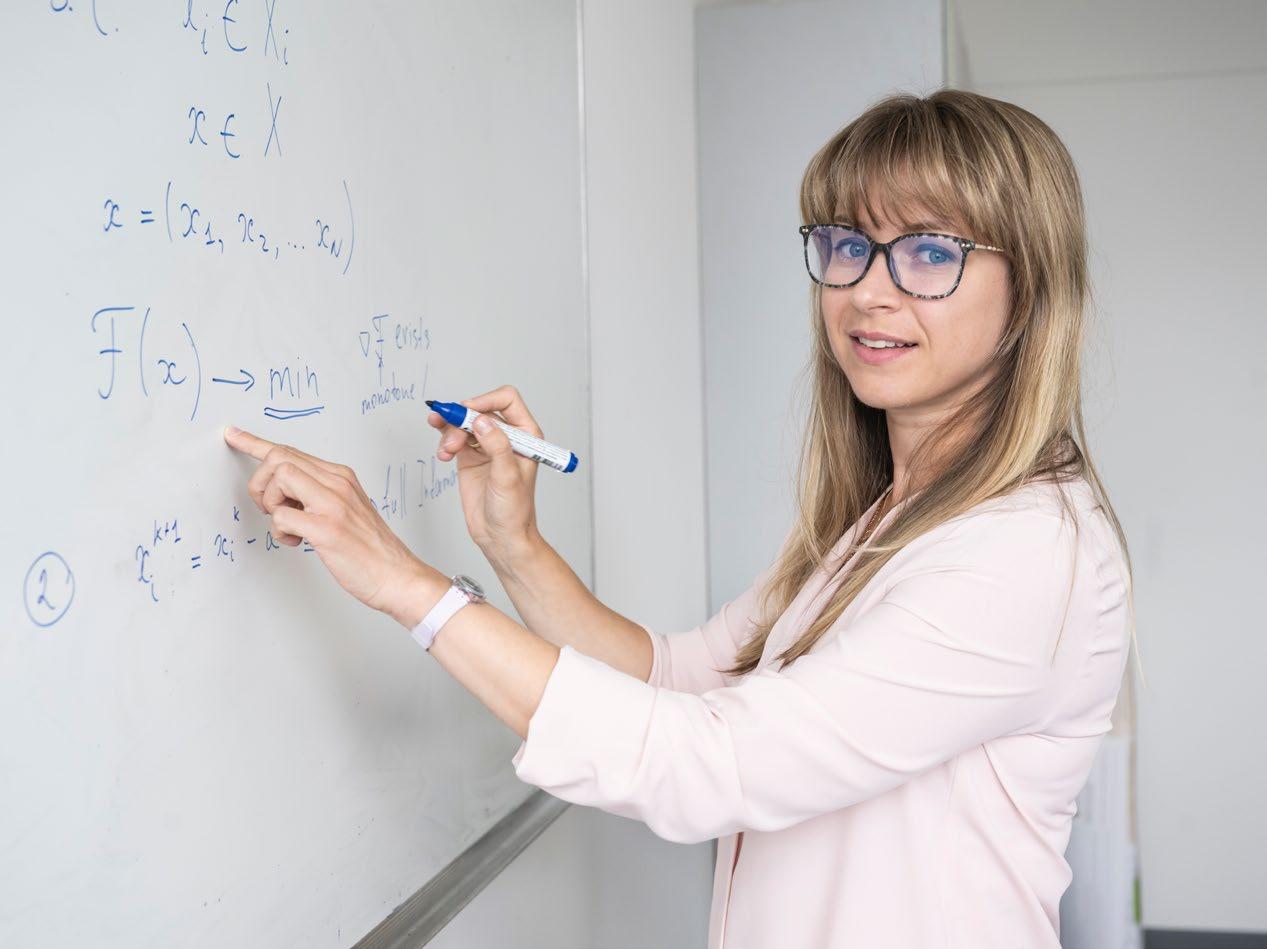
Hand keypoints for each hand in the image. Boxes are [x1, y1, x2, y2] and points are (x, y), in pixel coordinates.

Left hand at [221, 425, 445, 626]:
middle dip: (260, 483)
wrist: (397, 575)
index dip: (255, 443)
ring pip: (279, 478)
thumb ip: (318, 493)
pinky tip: (298, 542)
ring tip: (288, 526)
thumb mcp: (348, 508)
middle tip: (270, 507)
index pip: (291, 451)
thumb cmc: (371, 548)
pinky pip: (281, 516)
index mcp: (341, 476)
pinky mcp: (326, 529)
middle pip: (279, 457)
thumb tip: (284, 490)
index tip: (233, 435)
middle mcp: (338, 483)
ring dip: (271, 504)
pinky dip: (281, 531)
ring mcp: (333, 504)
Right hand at [427, 385, 542, 557]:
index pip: (507, 400)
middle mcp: (507, 436)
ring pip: (464, 422)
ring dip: (449, 431)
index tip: (468, 412)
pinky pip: (454, 437)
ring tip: (445, 452)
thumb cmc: (514, 511)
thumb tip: (482, 421)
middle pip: (480, 408)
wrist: (500, 536)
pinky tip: (442, 453)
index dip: (486, 400)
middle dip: (461, 418)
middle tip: (449, 433)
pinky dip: (444, 440)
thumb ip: (497, 446)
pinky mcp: (470, 456)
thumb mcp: (507, 477)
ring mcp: (487, 445)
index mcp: (526, 435)